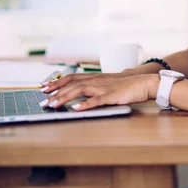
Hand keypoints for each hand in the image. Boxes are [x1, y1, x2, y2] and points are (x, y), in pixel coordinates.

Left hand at [40, 74, 159, 110]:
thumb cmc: (125, 86)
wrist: (143, 83)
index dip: (57, 82)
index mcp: (94, 78)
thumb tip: (78, 96)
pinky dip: (86, 104)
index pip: (71, 78)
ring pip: (80, 90)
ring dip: (65, 97)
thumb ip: (93, 88)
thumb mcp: (106, 85)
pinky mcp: (112, 96)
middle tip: (44, 101)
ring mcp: (103, 88)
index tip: (44, 88)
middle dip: (56, 92)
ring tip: (53, 105)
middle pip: (72, 84)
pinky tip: (76, 109)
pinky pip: (97, 100)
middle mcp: (96, 80)